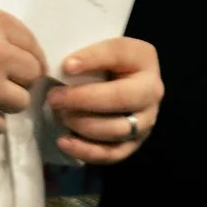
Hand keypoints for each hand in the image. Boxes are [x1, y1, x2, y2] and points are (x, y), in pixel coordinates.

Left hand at [44, 36, 162, 164]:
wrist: (119, 85)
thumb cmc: (103, 66)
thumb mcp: (100, 52)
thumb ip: (87, 56)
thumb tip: (67, 68)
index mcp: (143, 58)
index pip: (119, 54)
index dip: (92, 59)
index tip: (66, 66)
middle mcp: (152, 90)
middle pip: (121, 98)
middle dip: (84, 99)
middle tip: (55, 98)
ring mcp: (146, 120)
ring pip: (117, 129)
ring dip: (83, 124)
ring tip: (60, 115)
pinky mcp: (134, 144)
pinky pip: (112, 153)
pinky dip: (86, 151)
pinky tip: (64, 141)